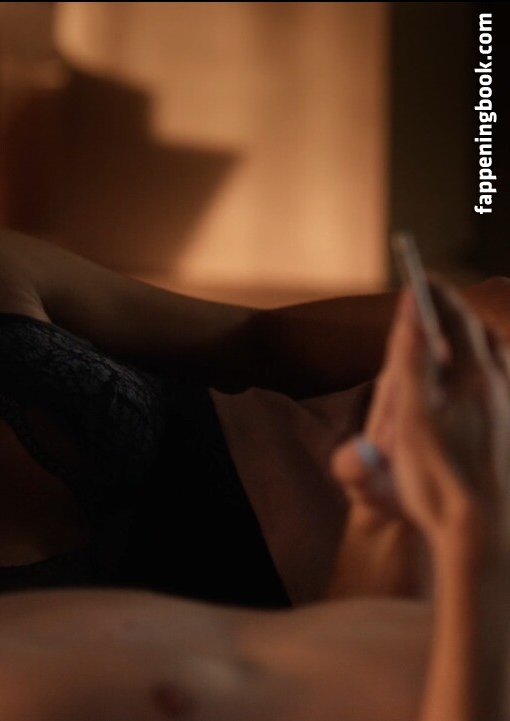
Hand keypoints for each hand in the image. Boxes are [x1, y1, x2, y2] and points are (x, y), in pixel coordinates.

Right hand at [336, 281, 509, 544]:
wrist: (486, 536)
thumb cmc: (441, 476)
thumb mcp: (414, 414)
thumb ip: (414, 359)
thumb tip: (413, 310)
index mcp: (477, 377)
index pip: (454, 318)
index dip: (433, 294)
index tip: (417, 275)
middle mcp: (504, 389)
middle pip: (485, 337)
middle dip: (459, 315)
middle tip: (436, 304)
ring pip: (501, 363)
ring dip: (479, 344)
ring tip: (460, 342)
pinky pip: (503, 391)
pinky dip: (488, 375)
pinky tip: (479, 392)